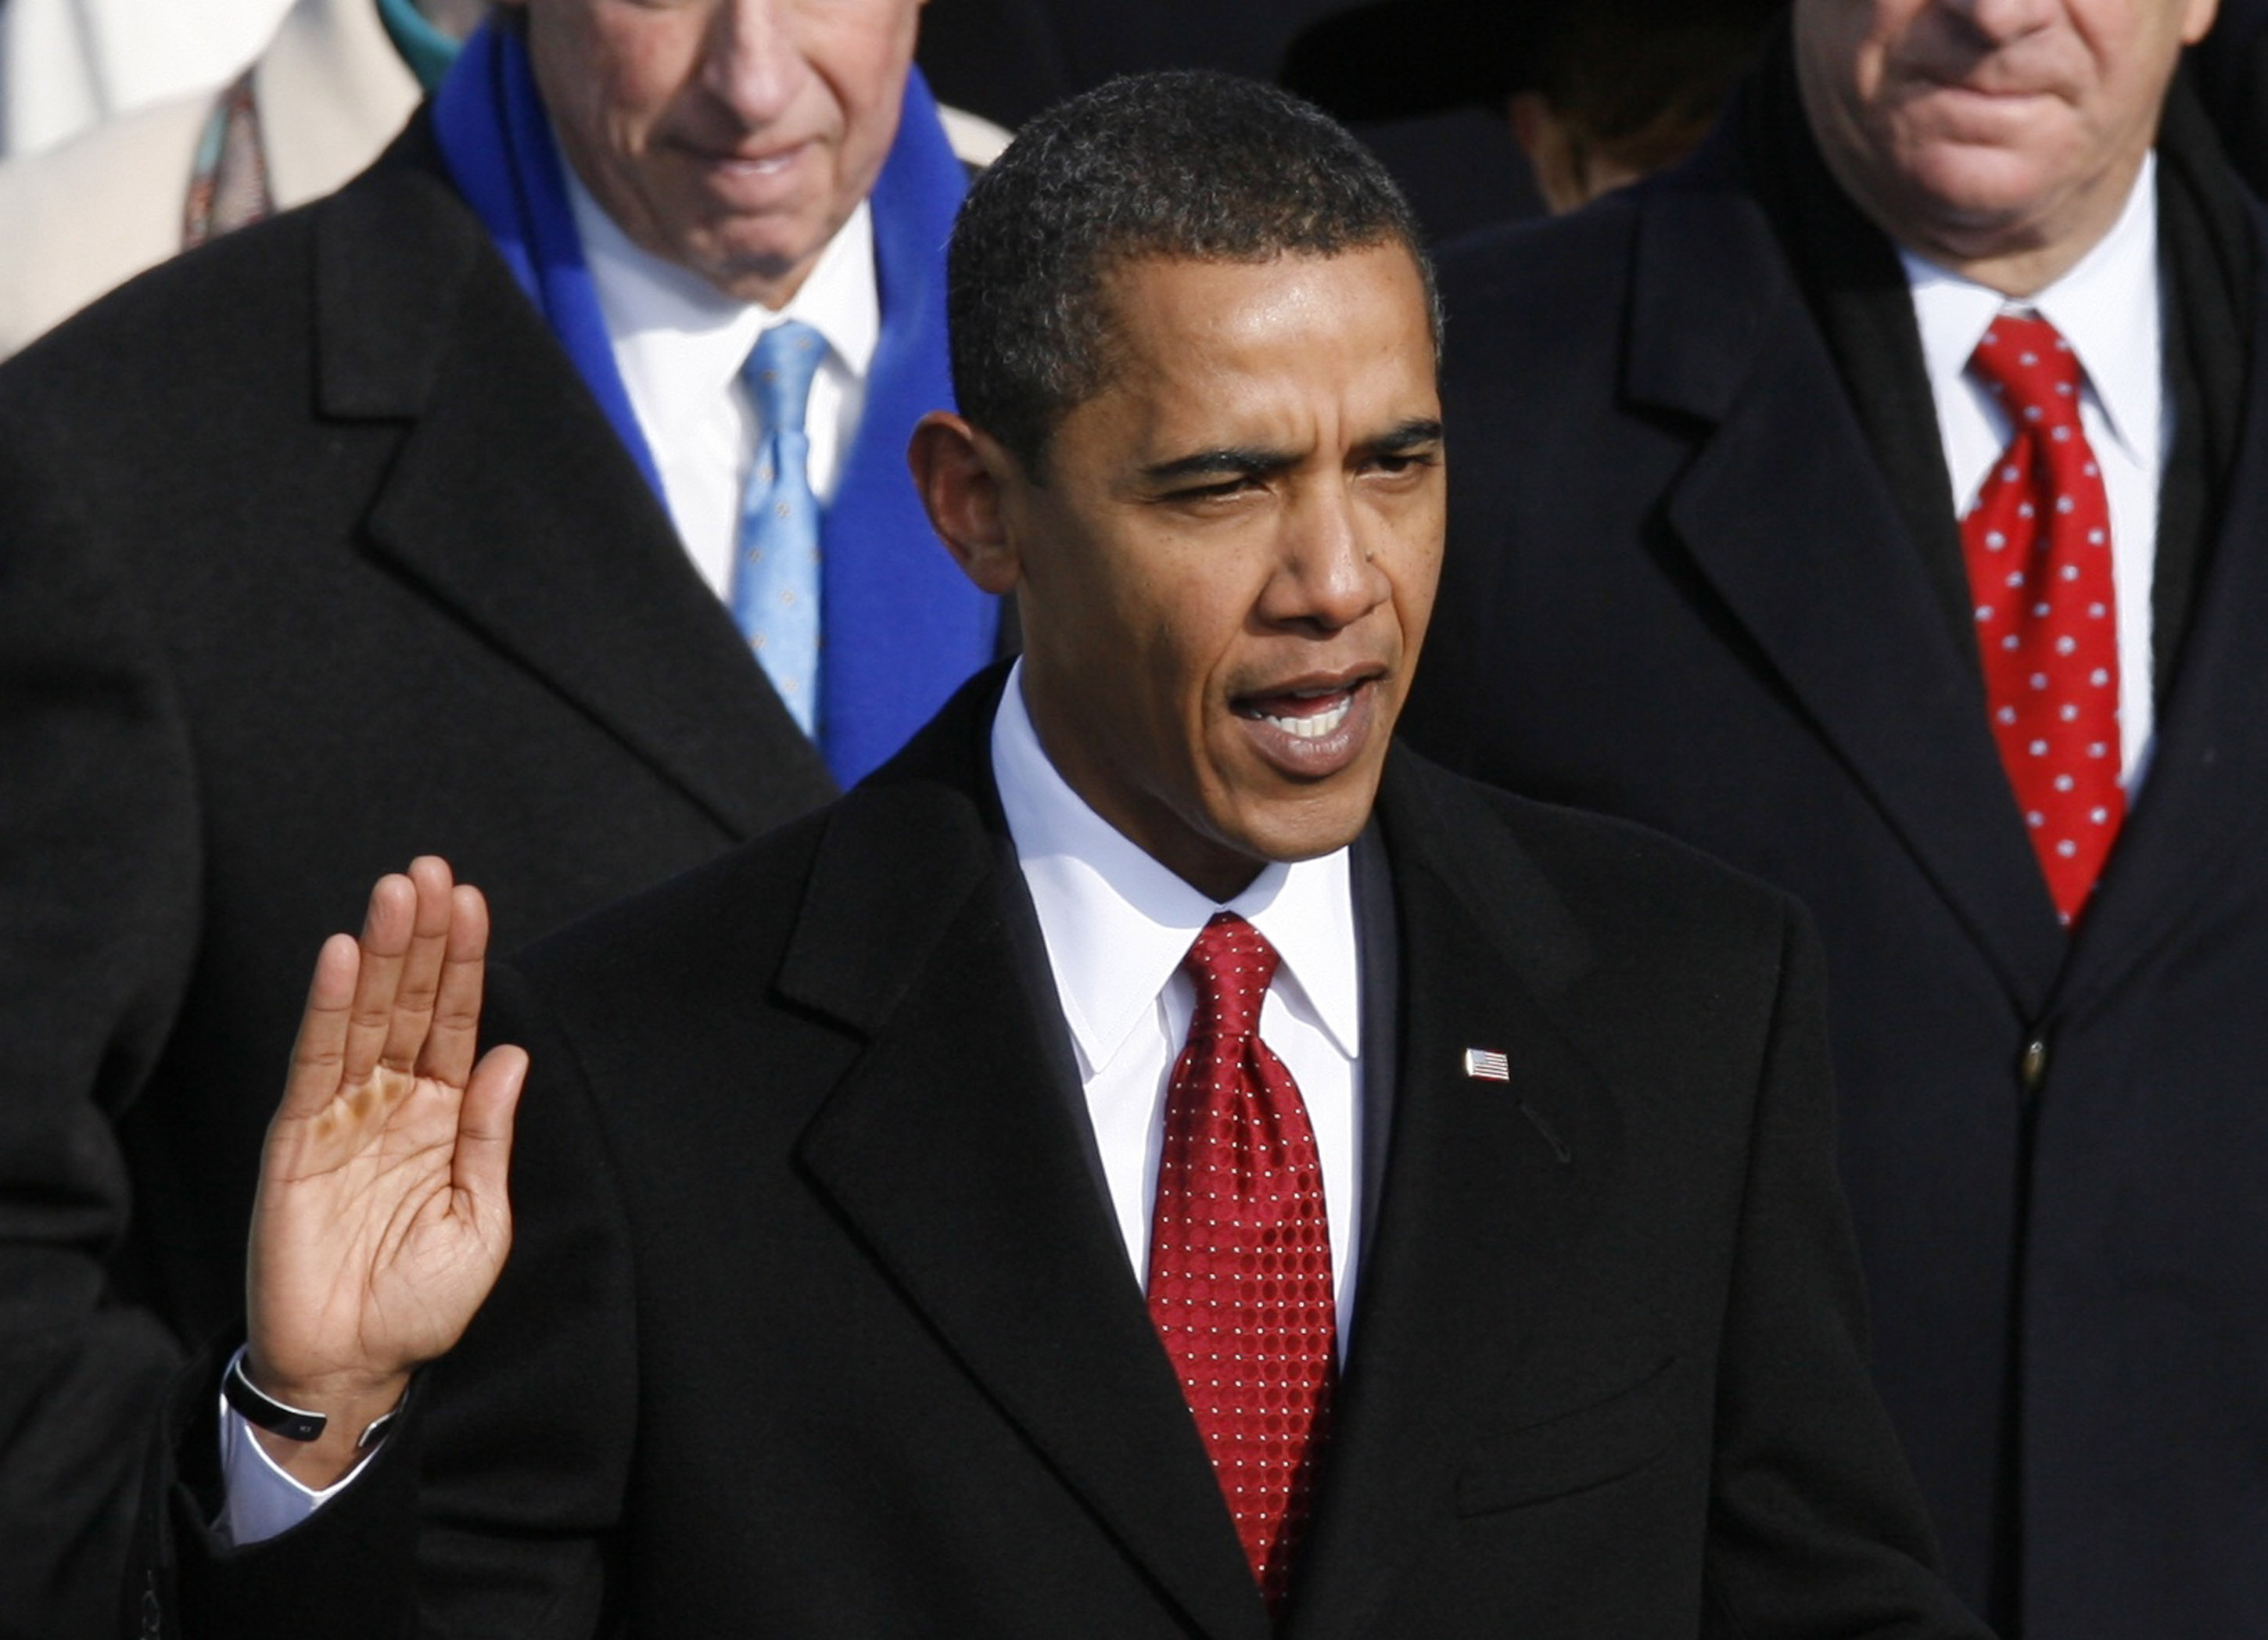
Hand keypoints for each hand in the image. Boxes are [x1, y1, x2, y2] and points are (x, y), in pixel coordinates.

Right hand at [242, 857, 526, 1485]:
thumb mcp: (480, 1218)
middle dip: (421, 937)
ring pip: (364, 1017)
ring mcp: (343, 1116)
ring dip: (379, 953)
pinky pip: (315, 1063)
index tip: (471, 898)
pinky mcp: (296, 1140)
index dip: (463, 961)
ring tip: (395, 891)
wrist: (355, 1364)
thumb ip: (488, 1134)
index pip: (455, 1021)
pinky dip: (328, 1009)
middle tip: (431, 871)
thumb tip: (511, 1052)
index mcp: (442, 1115)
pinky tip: (343, 958)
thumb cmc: (421, 1301)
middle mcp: (392, 1102)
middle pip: (410, 1002)